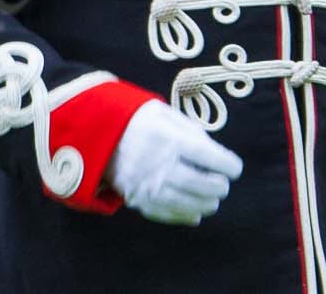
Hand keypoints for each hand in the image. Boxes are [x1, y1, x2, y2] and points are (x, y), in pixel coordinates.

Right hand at [108, 99, 243, 224]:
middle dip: (220, 185)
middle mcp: (161, 165)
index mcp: (169, 139)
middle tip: (221, 181)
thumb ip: (189, 129)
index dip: (229, 165)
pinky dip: (187, 215)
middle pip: (206, 185)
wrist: (92, 133)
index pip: (212, 158)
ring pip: (192, 204)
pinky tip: (195, 211)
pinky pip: (171, 214)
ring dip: (208, 202)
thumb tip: (213, 150)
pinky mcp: (139, 200)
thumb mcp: (161, 112)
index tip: (233, 167)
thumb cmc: (132, 119)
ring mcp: (150, 186)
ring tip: (211, 197)